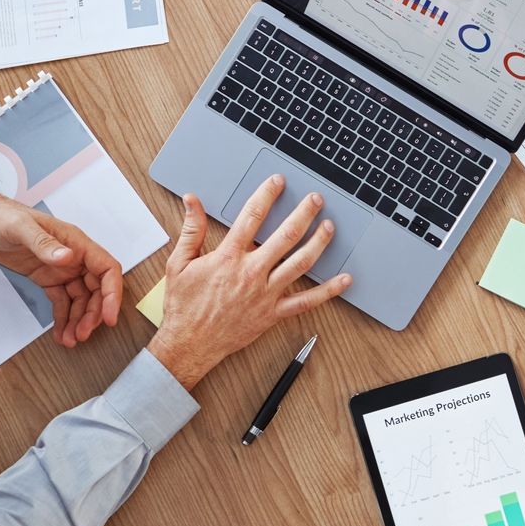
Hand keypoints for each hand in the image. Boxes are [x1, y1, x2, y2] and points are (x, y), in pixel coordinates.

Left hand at [0, 180, 121, 345]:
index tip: (109, 317)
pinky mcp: (48, 278)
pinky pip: (62, 301)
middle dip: (92, 314)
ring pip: (80, 299)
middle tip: (81, 334)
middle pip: (96, 290)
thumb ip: (44, 243)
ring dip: (77, 320)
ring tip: (69, 340)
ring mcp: (61, 269)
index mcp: (75, 242)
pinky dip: (63, 318)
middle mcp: (73, 257)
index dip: (112, 294)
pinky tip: (60, 332)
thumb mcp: (21, 228)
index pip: (106, 269)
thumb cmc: (1, 216)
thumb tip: (67, 257)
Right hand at [146, 178, 350, 388]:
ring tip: (329, 227)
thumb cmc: (184, 306)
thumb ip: (191, 230)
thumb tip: (192, 201)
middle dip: (304, 213)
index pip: (252, 216)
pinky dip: (328, 291)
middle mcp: (251, 273)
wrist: (189, 343)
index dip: (267, 195)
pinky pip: (306, 302)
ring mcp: (265, 294)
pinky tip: (344, 280)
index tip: (278, 182)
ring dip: (318, 243)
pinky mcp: (273, 313)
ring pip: (300, 263)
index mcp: (228, 257)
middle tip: (316, 199)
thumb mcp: (179, 263)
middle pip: (285, 236)